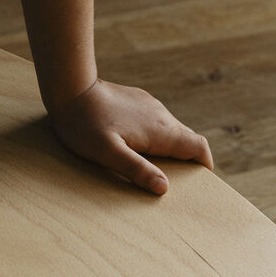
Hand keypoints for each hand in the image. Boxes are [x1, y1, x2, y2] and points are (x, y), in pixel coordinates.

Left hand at [47, 78, 213, 194]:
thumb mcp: (109, 154)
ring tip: (157, 171)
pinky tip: (139, 149)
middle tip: (178, 185)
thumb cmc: (85, 125)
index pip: (198, 146)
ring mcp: (150, 107)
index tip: (202, 183)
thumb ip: (137, 170)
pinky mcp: (138, 102)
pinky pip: (157, 124)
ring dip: (172, 151)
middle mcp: (161, 116)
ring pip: (172, 132)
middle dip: (188, 162)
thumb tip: (164, 188)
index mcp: (160, 130)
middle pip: (187, 141)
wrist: (70, 88)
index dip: (205, 165)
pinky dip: (158, 140)